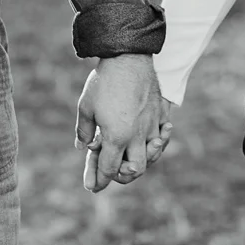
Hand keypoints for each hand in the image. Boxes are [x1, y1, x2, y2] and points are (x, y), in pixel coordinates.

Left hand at [75, 54, 162, 192]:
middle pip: (135, 170)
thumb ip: (84, 130)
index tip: (92, 186)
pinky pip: (163, 137)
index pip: (109, 168)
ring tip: (130, 159)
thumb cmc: (104, 82)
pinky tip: (152, 142)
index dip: (99, 180)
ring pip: (153, 156)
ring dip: (141, 162)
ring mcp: (152, 126)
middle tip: (113, 173)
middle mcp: (137, 136)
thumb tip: (82, 146)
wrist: (129, 58)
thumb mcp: (86, 107)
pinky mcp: (161, 115)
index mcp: (117, 137)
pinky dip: (158, 144)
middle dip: (123, 176)